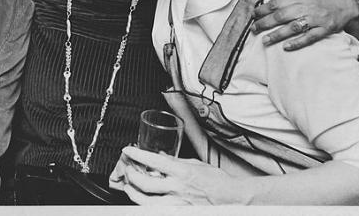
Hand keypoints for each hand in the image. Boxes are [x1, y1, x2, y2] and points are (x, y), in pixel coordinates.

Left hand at [109, 146, 245, 204]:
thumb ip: (176, 161)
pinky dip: (146, 205)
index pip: (154, 160)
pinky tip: (143, 200)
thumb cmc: (217, 181)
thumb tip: (161, 156)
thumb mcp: (195, 164)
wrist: (231, 198)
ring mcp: (177, 203)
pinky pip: (157, 210)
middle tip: (127, 169)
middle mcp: (177, 188)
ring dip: (134, 194)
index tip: (128, 150)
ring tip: (129, 187)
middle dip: (131, 175)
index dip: (137, 155)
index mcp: (182, 171)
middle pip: (145, 183)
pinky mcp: (179, 212)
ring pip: (147, 202)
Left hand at [252, 0, 358, 50]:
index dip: (263, 9)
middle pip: (281, 16)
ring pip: (293, 28)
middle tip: (254, 28)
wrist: (345, 3)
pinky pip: (309, 38)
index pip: (277, 3)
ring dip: (277, 35)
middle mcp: (307, 7)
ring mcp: (316, 19)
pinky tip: (286, 47)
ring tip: (264, 40)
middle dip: (265, 23)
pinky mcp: (323, 30)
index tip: (254, 14)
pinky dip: (297, 43)